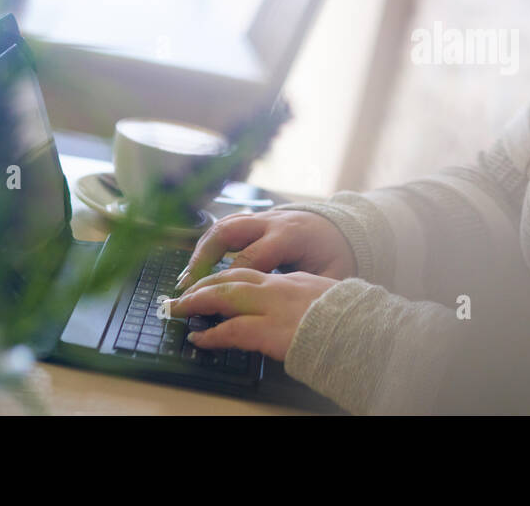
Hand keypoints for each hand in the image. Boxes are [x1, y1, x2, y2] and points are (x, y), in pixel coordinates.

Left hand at [167, 268, 339, 361]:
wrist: (362, 327)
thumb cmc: (351, 317)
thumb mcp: (328, 297)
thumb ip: (308, 296)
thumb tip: (298, 307)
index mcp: (293, 279)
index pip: (252, 273)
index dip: (228, 278)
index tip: (214, 284)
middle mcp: (278, 287)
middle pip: (231, 276)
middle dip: (204, 283)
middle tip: (184, 293)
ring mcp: (271, 306)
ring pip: (224, 296)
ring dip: (197, 302)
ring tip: (179, 309)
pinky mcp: (268, 330)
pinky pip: (230, 330)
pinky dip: (210, 335)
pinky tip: (198, 338)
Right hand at [176, 209, 356, 291]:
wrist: (344, 226)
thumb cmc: (336, 254)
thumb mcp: (333, 273)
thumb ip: (311, 289)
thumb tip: (293, 312)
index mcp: (289, 236)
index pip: (250, 258)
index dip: (230, 280)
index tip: (213, 301)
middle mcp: (271, 222)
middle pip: (227, 232)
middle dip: (203, 258)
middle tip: (187, 285)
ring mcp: (262, 217)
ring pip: (222, 226)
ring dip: (200, 251)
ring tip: (186, 279)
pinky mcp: (256, 219)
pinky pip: (226, 226)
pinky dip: (209, 244)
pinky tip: (198, 266)